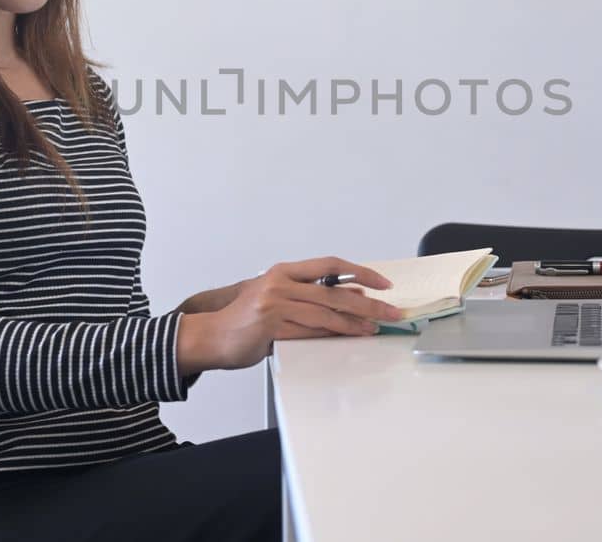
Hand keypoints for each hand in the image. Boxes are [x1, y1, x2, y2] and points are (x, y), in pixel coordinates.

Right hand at [178, 258, 403, 371]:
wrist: (210, 336)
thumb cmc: (244, 320)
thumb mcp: (275, 298)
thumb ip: (307, 297)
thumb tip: (350, 299)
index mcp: (283, 272)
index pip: (330, 265)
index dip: (359, 272)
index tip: (382, 283)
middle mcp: (280, 283)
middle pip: (334, 291)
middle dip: (368, 302)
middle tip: (391, 310)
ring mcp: (275, 304)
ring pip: (326, 312)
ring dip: (356, 322)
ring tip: (376, 327)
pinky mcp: (271, 326)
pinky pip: (310, 331)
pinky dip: (334, 334)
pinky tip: (350, 337)